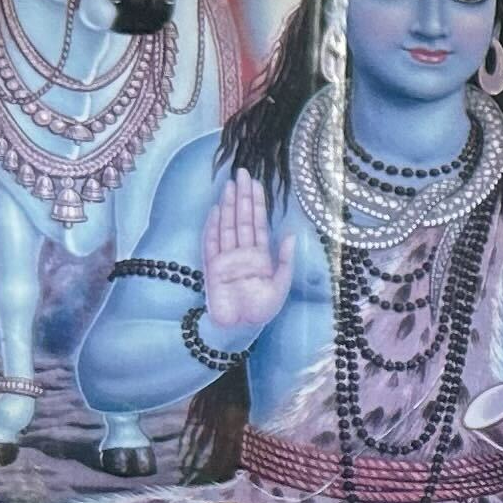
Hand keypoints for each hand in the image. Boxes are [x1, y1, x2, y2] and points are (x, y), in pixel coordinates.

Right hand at [202, 174, 296, 347]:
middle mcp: (243, 253)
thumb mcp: (281, 285)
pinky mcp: (212, 267)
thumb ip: (285, 260)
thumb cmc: (262, 310)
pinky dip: (213, 227)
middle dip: (242, 196)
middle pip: (242, 219)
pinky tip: (216, 211)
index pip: (259, 223)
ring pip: (227, 226)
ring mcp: (226, 258)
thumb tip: (290, 234)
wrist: (241, 329)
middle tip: (242, 173)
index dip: (257, 202)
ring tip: (229, 186)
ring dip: (228, 206)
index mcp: (261, 255)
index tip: (256, 183)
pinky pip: (212, 243)